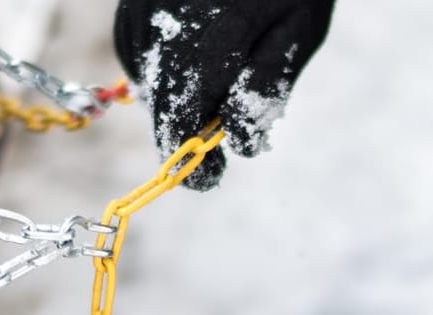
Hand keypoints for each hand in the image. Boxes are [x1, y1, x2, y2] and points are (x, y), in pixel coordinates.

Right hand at [113, 0, 336, 190]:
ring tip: (214, 92)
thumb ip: (266, 88)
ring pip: (150, 84)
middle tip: (214, 154)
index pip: (181, 124)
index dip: (192, 162)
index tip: (208, 180)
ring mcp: (140, 15)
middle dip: (186, 135)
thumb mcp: (300, 28)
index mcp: (207, 42)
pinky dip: (165, 70)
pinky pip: (140, 57)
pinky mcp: (132, 8)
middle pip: (161, 108)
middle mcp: (162, 29)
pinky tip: (195, 59)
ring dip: (178, 100)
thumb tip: (238, 141)